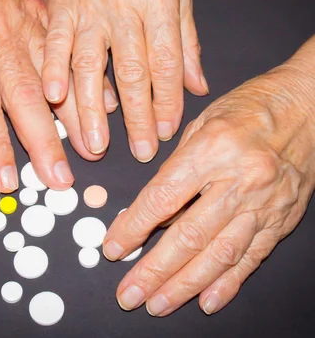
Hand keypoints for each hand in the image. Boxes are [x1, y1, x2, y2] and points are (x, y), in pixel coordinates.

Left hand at [0, 0, 109, 189]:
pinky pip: (66, 48)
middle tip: (61, 181)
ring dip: (73, 117)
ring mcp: (25, 19)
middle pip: (24, 97)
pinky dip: (85, 77)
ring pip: (53, 75)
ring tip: (90, 148)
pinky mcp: (42, 8)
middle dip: (44, 144)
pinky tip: (103, 99)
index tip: (7, 179)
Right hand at [44, 0, 208, 160]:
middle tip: (139, 150)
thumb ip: (186, 41)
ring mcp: (88, 5)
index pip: (166, 62)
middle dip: (136, 117)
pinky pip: (55, 42)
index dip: (167, 101)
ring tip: (95, 143)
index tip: (165, 132)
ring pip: (91, 65)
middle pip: (131, 71)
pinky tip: (52, 97)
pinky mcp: (60, 5)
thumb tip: (196, 88)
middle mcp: (123, 3)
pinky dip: (52, 70)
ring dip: (92, 109)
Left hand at [102, 38, 314, 315]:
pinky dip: (227, 283)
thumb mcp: (201, 122)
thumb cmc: (250, 107)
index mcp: (213, 149)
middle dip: (155, 270)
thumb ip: (175, 167)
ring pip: (219, 255)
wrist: (308, 105)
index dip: (133, 227)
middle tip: (131, 292)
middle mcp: (240, 179)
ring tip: (159, 304)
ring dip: (185, 285)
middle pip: (189, 235)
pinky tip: (206, 300)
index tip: (114, 247)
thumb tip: (147, 209)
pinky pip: (251, 256)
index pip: (162, 198)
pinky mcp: (282, 218)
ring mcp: (264, 203)